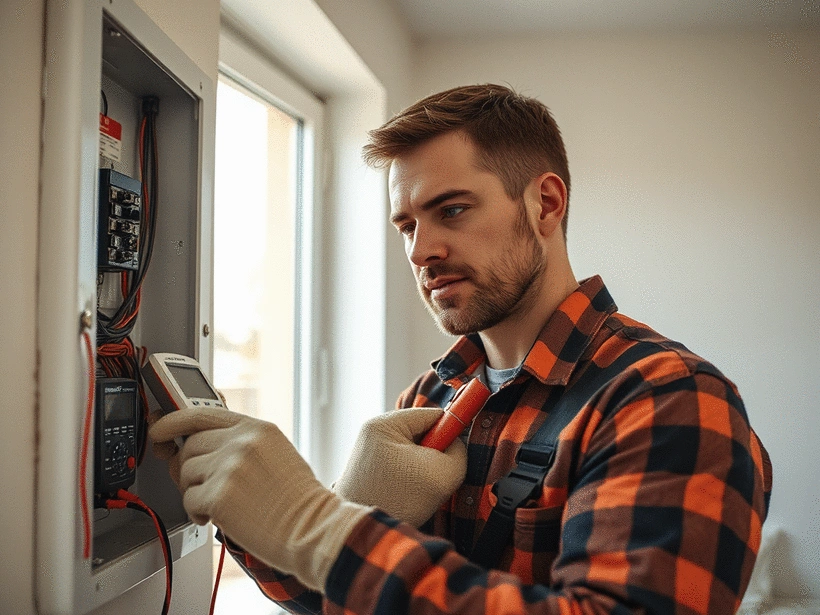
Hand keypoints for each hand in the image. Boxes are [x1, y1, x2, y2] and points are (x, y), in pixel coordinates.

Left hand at [149, 408, 369, 590]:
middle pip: (189, 447)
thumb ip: (239, 444)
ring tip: (220, 504)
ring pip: (185, 474)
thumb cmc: (297, 498)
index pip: (201, 413)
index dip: (172, 421)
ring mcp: (228, 468)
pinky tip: (220, 517)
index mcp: (256, 428)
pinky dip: (197, 513)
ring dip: (195, 492)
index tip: (159, 429)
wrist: (313, 527)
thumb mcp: (275, 453)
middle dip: (188, 468)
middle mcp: (241, 443)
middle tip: (202, 485)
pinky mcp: (218, 497)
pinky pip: (188, 500)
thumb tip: (194, 448)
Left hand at [333, 407, 466, 526]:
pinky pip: (401, 464)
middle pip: (421, 432)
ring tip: (416, 490)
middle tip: (432, 477)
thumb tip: (456, 443)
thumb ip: (459, 450)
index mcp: (384, 424)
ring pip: (413, 451)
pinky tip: (406, 494)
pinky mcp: (367, 468)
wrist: (362, 536)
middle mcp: (372, 432)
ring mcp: (367, 450)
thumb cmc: (398, 502)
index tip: (454, 455)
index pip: (432, 415)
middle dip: (434, 453)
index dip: (450, 433)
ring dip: (423, 468)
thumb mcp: (444, 473)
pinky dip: (410, 478)